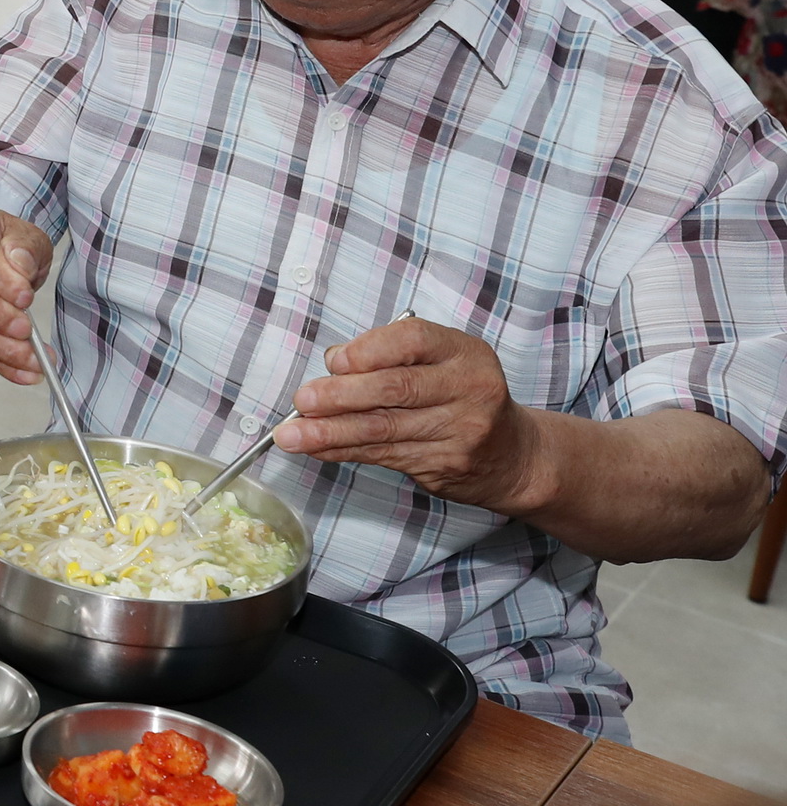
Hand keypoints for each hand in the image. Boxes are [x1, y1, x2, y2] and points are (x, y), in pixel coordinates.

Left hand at [273, 318, 544, 512]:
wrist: (515, 456)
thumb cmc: (462, 396)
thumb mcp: (442, 362)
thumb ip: (392, 356)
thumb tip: (335, 361)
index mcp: (466, 353)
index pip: (413, 340)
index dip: (368, 350)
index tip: (333, 361)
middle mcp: (472, 390)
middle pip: (395, 388)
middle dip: (340, 396)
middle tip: (302, 401)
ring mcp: (463, 431)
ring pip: (384, 429)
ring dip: (330, 432)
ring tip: (291, 435)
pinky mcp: (447, 464)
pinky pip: (385, 455)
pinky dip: (345, 451)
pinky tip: (317, 449)